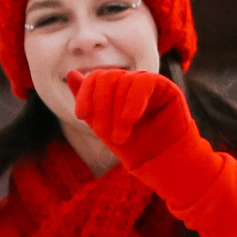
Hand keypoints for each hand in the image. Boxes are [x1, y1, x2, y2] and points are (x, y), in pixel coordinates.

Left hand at [67, 67, 197, 166]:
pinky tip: (130, 120)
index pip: (96, 78)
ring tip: (120, 138)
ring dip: (117, 113)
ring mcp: (148, 83)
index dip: (86, 94)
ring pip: (124, 82)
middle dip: (101, 107)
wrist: (161, 163)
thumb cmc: (133, 147)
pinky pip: (144, 83)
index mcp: (116, 88)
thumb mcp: (103, 127)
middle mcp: (131, 81)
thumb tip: (71, 73)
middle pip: (108, 78)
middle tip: (103, 135)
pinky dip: (133, 102)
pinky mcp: (165, 87)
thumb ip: (88, 102)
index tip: (82, 116)